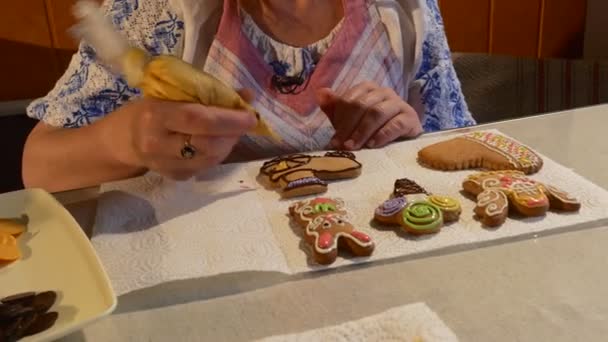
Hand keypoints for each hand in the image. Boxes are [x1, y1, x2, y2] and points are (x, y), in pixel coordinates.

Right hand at [100, 95, 255, 179]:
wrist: (122, 141)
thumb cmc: (147, 109)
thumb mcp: (169, 94)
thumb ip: (205, 94)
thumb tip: (247, 96)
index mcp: (155, 115)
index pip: (198, 120)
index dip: (229, 119)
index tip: (250, 115)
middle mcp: (158, 144)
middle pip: (208, 144)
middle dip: (233, 133)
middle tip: (245, 122)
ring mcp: (165, 165)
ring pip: (211, 159)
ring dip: (229, 144)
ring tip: (232, 131)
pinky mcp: (174, 177)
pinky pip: (206, 167)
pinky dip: (218, 154)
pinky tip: (218, 142)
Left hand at [317, 82, 422, 149]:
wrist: (400, 138)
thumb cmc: (370, 127)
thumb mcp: (349, 120)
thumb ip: (334, 108)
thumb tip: (321, 92)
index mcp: (367, 88)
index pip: (349, 99)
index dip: (340, 120)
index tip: (334, 140)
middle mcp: (383, 92)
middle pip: (362, 105)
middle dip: (349, 127)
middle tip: (343, 146)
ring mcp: (399, 103)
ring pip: (377, 112)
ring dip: (363, 131)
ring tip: (355, 147)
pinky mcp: (411, 118)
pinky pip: (396, 123)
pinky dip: (382, 134)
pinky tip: (373, 145)